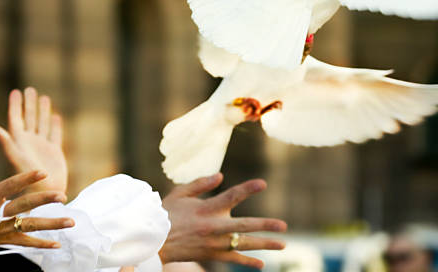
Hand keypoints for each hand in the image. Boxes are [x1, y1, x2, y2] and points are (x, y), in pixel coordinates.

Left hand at [0, 88, 67, 193]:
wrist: (46, 196)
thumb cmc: (28, 182)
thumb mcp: (15, 161)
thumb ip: (6, 144)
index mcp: (19, 142)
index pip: (16, 119)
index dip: (15, 105)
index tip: (16, 91)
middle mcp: (30, 142)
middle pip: (29, 118)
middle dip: (29, 104)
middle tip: (29, 89)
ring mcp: (42, 147)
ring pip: (42, 124)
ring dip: (42, 111)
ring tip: (44, 97)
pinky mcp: (54, 152)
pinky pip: (55, 134)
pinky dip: (55, 125)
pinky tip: (55, 116)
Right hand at [0, 137, 74, 249]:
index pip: (8, 185)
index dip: (25, 178)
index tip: (42, 170)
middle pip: (24, 206)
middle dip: (44, 200)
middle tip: (62, 195)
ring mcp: (0, 229)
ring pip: (30, 226)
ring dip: (52, 224)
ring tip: (71, 221)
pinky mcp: (2, 240)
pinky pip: (25, 242)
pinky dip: (41, 244)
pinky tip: (57, 244)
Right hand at [159, 173, 286, 268]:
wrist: (154, 240)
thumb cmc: (166, 213)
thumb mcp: (180, 193)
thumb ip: (201, 184)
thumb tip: (221, 176)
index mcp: (205, 209)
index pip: (231, 196)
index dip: (247, 189)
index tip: (263, 184)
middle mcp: (212, 227)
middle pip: (244, 226)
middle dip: (265, 226)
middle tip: (283, 226)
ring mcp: (213, 243)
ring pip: (243, 244)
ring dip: (264, 245)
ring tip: (282, 244)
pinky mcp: (211, 255)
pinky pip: (233, 259)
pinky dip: (247, 262)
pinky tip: (261, 264)